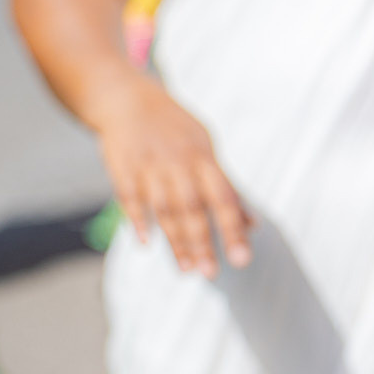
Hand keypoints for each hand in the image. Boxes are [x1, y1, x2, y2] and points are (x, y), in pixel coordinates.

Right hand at [91, 77, 252, 277]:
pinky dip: (137, 220)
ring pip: (163, 208)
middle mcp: (177, 162)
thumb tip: (251, 223)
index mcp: (202, 157)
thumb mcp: (204, 148)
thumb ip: (224, 186)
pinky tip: (146, 243)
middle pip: (192, 208)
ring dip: (175, 240)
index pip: (223, 197)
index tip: (242, 259)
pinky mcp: (122, 168)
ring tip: (187, 269)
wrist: (126, 100)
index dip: (233, 229)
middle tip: (211, 273)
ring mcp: (148, 165)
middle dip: (203, 242)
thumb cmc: (172, 128)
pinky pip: (130, 197)